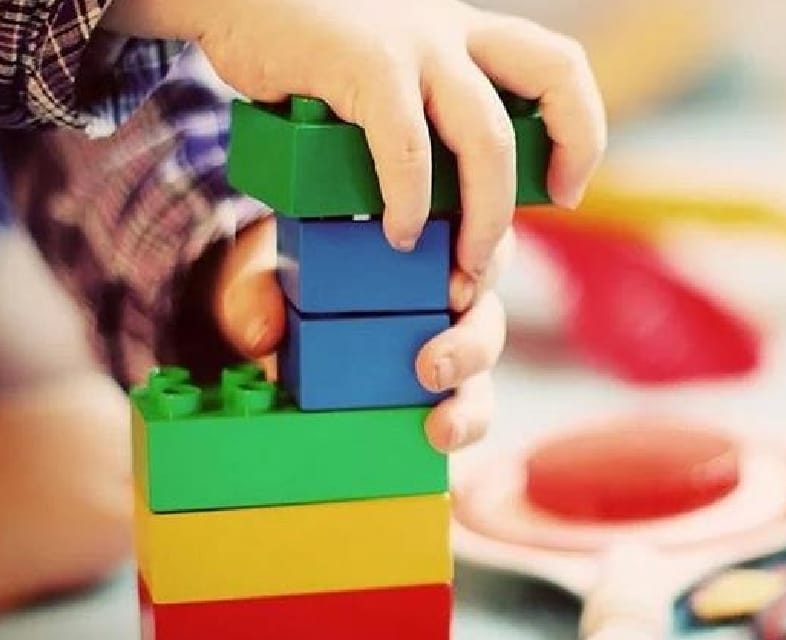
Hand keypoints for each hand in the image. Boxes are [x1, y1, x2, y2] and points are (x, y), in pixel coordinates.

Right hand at [104, 0, 605, 295]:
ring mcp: (413, 45)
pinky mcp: (363, 64)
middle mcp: (451, 32)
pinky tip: (396, 232)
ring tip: (463, 263)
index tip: (564, 188)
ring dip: (486, 214)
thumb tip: (440, 208)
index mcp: (465, 35)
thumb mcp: (386, 69)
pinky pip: (407, 146)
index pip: (559, 66)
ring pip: (487, 137)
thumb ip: (422, 116)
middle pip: (555, 77)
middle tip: (544, 215)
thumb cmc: (307, 50)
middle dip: (567, 155)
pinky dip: (409, 201)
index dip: (580, 128)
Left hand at [213, 215, 512, 451]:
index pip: (478, 239)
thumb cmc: (283, 275)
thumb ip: (254, 289)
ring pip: (484, 366)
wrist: (269, 316)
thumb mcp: (262, 269)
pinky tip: (437, 437)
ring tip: (442, 426)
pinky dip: (462, 424)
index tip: (454, 289)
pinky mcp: (441, 388)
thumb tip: (261, 333)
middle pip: (487, 310)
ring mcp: (449, 341)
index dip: (483, 262)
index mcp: (424, 239)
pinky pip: (469, 407)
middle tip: (432, 369)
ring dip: (472, 399)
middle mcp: (448, 290)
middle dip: (472, 343)